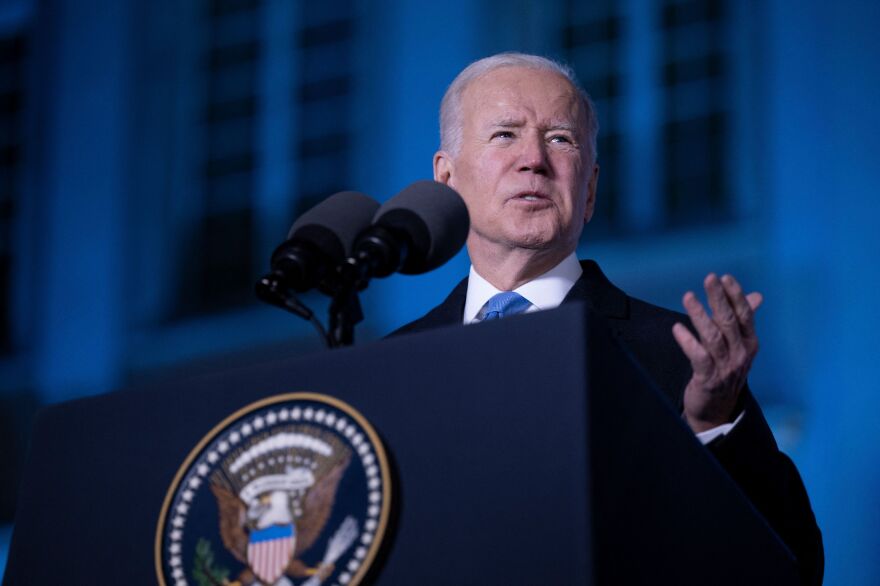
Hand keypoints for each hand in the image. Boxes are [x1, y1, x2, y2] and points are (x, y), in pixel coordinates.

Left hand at [672, 274, 762, 432]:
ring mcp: (725, 368)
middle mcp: (740, 354)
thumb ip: (743, 320)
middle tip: (709, 278)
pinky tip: (677, 328)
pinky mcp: (708, 379)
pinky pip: (698, 357)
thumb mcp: (738, 346)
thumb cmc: (725, 371)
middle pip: (729, 322)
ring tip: (688, 297)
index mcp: (749, 343)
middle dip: (719, 298)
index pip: (744, 315)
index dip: (735, 296)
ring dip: (699, 315)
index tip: (725, 277)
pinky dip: (688, 342)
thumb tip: (757, 296)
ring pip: (713, 337)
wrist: (717, 410)